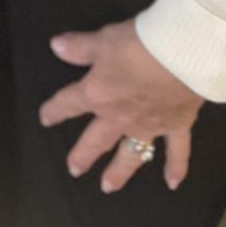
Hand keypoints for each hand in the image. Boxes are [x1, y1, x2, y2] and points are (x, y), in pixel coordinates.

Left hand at [38, 18, 202, 192]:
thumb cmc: (137, 44)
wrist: (180, 55)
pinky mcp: (176, 126)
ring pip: (130, 154)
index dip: (55, 110)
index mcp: (97, 95)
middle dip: (83, 154)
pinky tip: (172, 183)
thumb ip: (80, 47)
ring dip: (119, 172)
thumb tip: (55, 46)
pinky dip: (176, 167)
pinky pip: (176, 151)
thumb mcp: (103, 40)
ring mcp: (149, 126)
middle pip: (96, 139)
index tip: (45, 119)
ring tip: (108, 186)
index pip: (70, 103)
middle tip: (74, 170)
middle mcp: (119, 118)